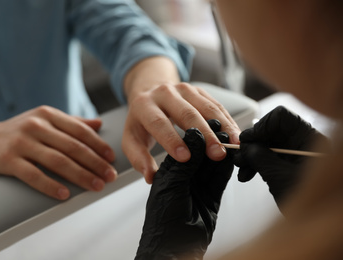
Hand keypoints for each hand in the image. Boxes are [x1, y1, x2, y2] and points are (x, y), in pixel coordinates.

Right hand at [0, 106, 116, 199]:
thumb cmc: (20, 132)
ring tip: (96, 186)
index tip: (112, 158)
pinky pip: (33, 175)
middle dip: (95, 163)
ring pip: (57, 161)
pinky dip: (50, 185)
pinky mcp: (7, 160)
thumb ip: (72, 123)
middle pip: (72, 147)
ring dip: (80, 176)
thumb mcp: (45, 121)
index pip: (79, 130)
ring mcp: (21, 142)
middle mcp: (36, 125)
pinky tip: (65, 194)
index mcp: (48, 115)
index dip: (98, 145)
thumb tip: (99, 125)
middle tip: (110, 176)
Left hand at [122, 57, 239, 183]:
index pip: (159, 122)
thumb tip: (150, 176)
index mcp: (144, 105)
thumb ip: (139, 158)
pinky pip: (216, 105)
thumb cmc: (142, 121)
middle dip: (204, 135)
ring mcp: (184, 89)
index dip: (172, 140)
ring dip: (222, 127)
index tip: (185, 158)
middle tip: (216, 154)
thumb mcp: (131, 138)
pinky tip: (235, 135)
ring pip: (206, 107)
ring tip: (233, 145)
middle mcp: (165, 93)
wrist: (149, 93)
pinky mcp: (199, 91)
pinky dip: (227, 120)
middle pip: (187, 113)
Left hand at [135, 120, 233, 259]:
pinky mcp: (211, 196)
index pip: (184, 147)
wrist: (172, 248)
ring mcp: (197, 186)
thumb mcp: (171, 185)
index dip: (196, 137)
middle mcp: (183, 177)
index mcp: (168, 171)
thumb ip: (185, 163)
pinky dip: (227, 168)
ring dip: (221, 153)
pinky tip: (232, 157)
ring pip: (212, 164)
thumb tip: (194, 137)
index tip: (206, 125)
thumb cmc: (162, 220)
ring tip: (230, 140)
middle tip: (222, 130)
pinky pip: (220, 178)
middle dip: (212, 142)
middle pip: (200, 154)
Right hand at [233, 106, 328, 209]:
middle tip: (241, 156)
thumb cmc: (313, 206)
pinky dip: (258, 163)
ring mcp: (297, 154)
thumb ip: (261, 158)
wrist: (319, 222)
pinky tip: (249, 174)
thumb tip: (246, 147)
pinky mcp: (291, 164)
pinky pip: (271, 156)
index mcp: (310, 140)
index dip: (261, 126)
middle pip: (272, 131)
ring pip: (269, 144)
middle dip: (253, 143)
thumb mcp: (280, 178)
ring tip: (242, 168)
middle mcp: (304, 143)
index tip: (247, 140)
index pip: (282, 117)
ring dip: (252, 155)